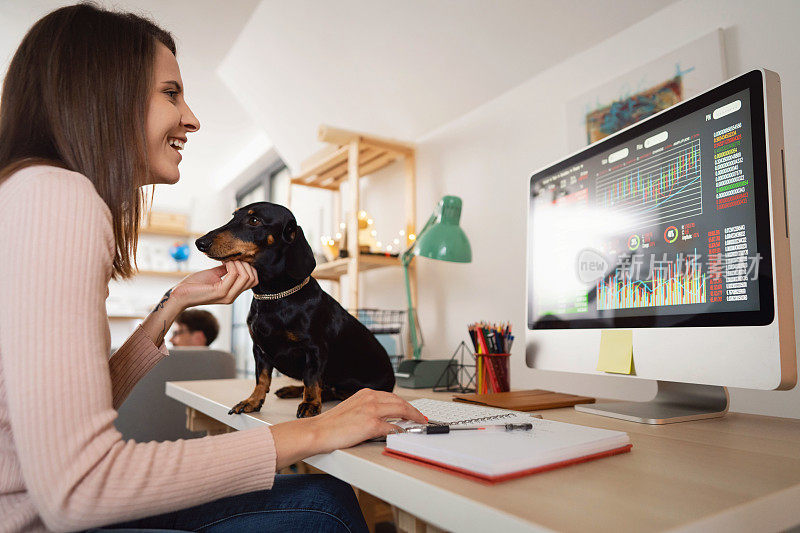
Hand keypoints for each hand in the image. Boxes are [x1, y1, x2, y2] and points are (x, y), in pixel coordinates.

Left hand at [170, 261, 257, 308]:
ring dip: (238, 264)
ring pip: (246, 277)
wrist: (180, 294)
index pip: (253, 281)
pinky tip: (223, 262)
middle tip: (232, 259)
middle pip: (253, 279)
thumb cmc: (194, 285)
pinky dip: (231, 265)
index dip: (249, 267)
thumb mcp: (214, 274)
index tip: (236, 259)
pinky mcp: (220, 292)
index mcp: (232, 293)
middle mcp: (232, 296)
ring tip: (228, 260)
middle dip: (245, 264)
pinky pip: (234, 275)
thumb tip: (234, 259)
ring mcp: (228, 296)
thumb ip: (226, 269)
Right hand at [311, 389, 427, 452]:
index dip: (405, 404)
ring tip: (418, 424)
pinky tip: (404, 434)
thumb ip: (368, 409)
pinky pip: (393, 427)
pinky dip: (401, 430)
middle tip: (420, 418)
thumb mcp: (352, 409)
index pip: (392, 396)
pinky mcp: (371, 424)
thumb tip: (383, 418)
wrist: (317, 432)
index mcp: (365, 394)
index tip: (412, 410)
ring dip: (412, 418)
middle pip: (400, 402)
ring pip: (401, 410)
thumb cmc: (331, 424)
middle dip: (413, 410)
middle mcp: (370, 398)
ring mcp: (372, 410)